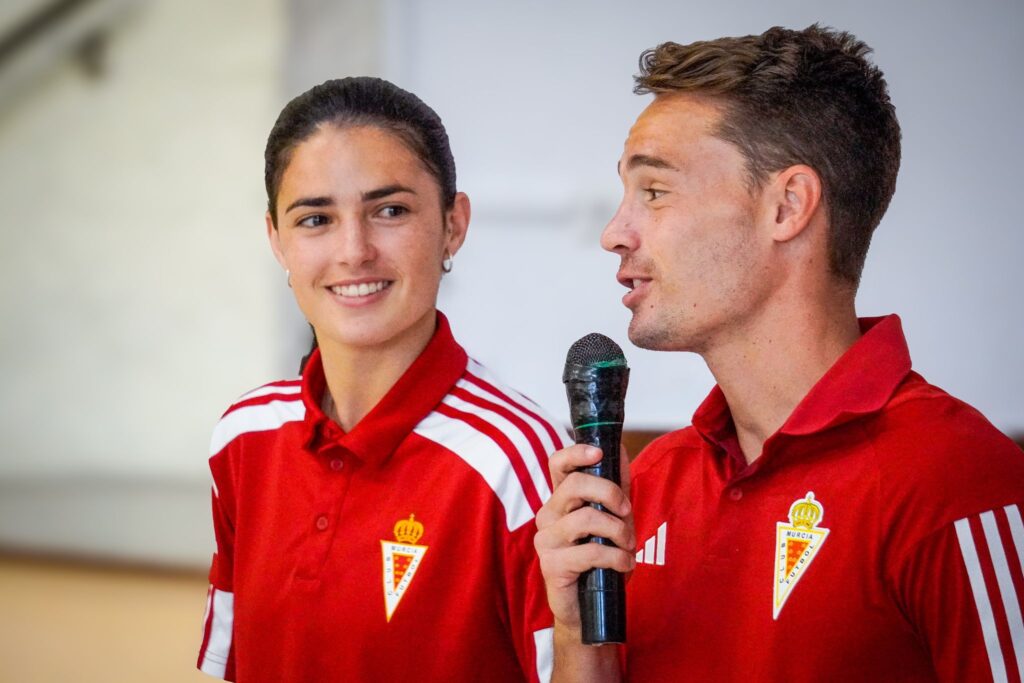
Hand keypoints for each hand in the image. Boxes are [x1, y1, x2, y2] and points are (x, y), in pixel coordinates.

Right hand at [534, 444, 635, 633]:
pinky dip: (616, 557)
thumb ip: (616, 487)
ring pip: (585, 518)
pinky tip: (624, 564)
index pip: (557, 464)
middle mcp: (548, 515)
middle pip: (574, 485)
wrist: (588, 608)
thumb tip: (620, 449)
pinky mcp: (552, 564)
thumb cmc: (599, 561)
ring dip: (618, 530)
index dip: (575, 453)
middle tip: (627, 510)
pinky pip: (590, 552)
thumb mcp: (614, 519)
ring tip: (628, 545)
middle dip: (609, 492)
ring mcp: (547, 540)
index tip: (598, 452)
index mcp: (561, 500)